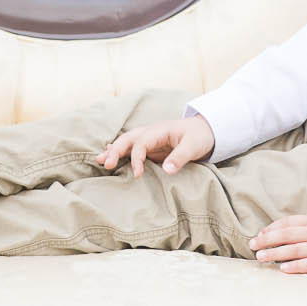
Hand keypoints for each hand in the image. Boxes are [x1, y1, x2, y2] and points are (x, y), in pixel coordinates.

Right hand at [93, 113, 214, 175]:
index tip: (137, 175)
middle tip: (105, 164)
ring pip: (127, 142)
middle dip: (116, 150)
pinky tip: (108, 155)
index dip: (137, 158)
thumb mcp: (193, 146)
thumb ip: (180, 157)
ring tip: (100, 161)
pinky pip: (132, 149)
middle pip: (128, 139)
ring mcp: (149, 140)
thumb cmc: (199, 137)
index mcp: (159, 130)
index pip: (141, 142)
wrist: (206, 131)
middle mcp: (151, 133)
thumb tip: (167, 170)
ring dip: (114, 151)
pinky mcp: (151, 148)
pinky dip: (120, 152)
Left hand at [249, 215, 306, 275]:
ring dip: (276, 253)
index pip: (289, 222)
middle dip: (268, 240)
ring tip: (261, 257)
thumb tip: (281, 232)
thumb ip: (305, 226)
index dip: (272, 228)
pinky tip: (283, 268)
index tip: (259, 235)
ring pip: (295, 250)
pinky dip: (295, 266)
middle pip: (287, 235)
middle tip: (252, 245)